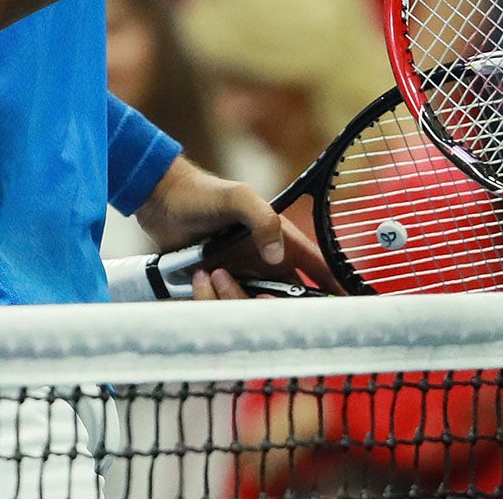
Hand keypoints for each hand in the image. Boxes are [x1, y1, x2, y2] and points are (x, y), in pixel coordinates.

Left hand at [134, 156, 331, 297]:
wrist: (160, 201)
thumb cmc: (201, 193)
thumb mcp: (236, 197)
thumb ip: (263, 219)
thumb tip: (276, 256)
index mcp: (279, 239)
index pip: (314, 267)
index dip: (330, 287)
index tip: (342, 308)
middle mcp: (264, 261)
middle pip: (284, 300)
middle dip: (269, 304)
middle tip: (248, 292)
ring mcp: (242, 275)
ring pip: (251, 308)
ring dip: (231, 298)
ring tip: (210, 273)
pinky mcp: (218, 287)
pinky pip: (223, 309)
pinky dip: (211, 301)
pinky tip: (197, 279)